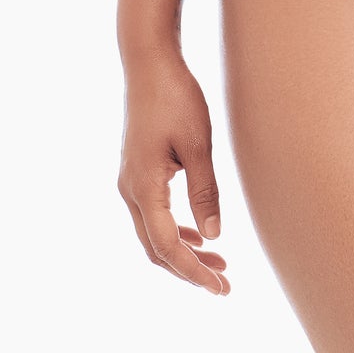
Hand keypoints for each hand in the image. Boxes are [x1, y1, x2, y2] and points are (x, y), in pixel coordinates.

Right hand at [118, 50, 230, 295]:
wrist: (149, 63)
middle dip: (189, 269)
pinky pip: (152, 215)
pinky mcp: (136, 171)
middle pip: (156, 248)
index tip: (220, 289)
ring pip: (152, 234)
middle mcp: (129, 190)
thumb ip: (205, 192)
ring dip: (183, 252)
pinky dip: (175, 231)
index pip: (168, 247)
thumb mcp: (198, 145)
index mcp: (144, 187)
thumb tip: (214, 237)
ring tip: (219, 263)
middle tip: (224, 284)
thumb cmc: (176, 98)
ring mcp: (129, 181)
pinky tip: (199, 232)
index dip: (194, 272)